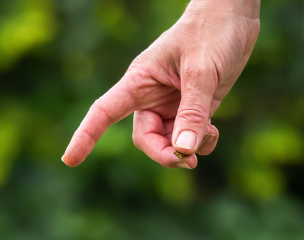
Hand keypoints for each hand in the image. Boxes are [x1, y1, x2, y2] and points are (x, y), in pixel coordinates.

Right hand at [62, 0, 259, 168]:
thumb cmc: (211, 32)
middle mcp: (151, 97)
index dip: (86, 136)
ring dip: (188, 148)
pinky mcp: (192, 109)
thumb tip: (183, 150)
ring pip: (170, 144)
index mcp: (139, 81)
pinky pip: (190, 140)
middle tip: (188, 160)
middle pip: (146, 140)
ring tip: (210, 132)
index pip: (104, 112)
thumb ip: (193, 112)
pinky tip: (212, 130)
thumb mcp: (202, 71)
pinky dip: (201, 143)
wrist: (234, 14)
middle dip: (165, 153)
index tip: (69, 161)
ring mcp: (171, 105)